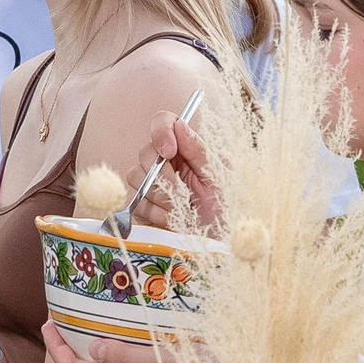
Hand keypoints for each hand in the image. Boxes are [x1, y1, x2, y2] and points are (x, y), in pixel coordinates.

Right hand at [127, 110, 221, 231]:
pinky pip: (136, 204)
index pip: (163, 123)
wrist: (219, 239)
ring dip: (162, 198)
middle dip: (164, 176)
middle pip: (145, 154)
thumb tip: (180, 125)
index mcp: (185, 148)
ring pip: (137, 179)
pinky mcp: (142, 206)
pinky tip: (173, 219)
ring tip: (183, 209)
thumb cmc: (227, 206)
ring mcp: (151, 184)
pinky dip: (156, 214)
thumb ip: (198, 150)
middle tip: (184, 193)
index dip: (161, 133)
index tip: (169, 151)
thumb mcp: (219, 176)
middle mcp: (165, 162)